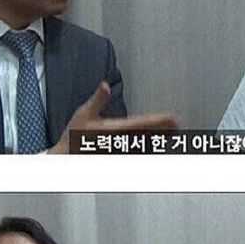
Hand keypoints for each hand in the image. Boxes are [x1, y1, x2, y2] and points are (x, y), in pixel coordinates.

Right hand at [49, 82, 178, 152]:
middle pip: (148, 135)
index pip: (142, 124)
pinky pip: (136, 154)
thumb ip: (98, 100)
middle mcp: (120, 142)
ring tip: (172, 134)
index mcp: (114, 129)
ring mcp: (120, 152)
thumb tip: (105, 86)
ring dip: (158, 139)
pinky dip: (148, 149)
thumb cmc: (73, 137)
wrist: (67, 158)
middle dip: (163, 130)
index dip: (159, 121)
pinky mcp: (118, 158)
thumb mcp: (84, 113)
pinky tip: (156, 147)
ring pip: (144, 146)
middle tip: (177, 125)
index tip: (172, 119)